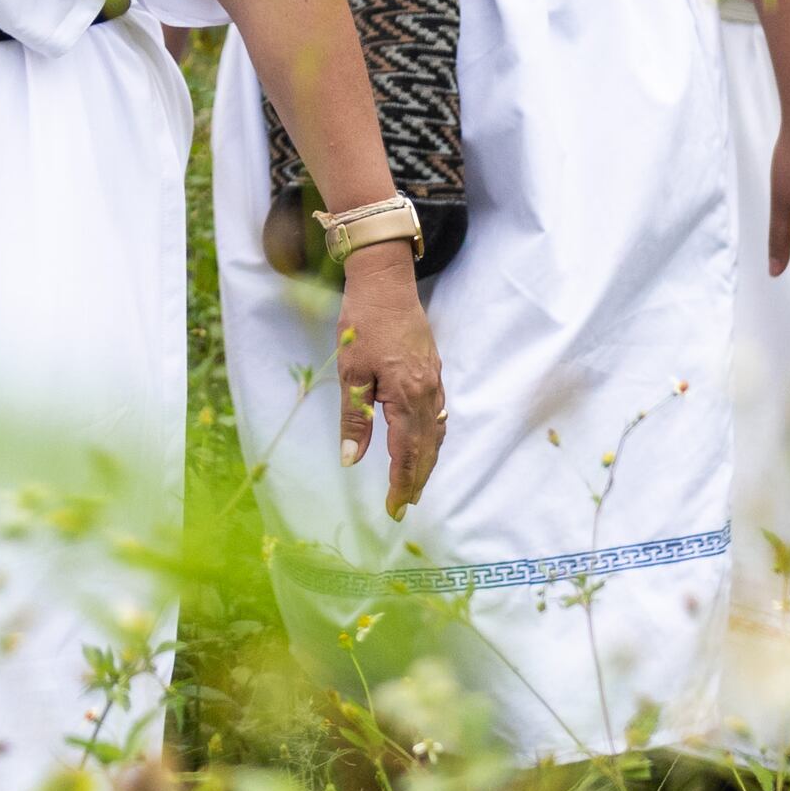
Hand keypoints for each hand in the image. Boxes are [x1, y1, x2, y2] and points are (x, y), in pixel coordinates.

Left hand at [332, 244, 444, 516]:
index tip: (394, 509)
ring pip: (436, 432)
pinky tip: (424, 444)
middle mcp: (428, 392)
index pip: (407, 452)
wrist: (386, 282)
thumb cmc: (363, 323)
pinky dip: (432, 438)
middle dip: (417, 480)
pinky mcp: (433, 371)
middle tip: (405, 506)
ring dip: (427, 461)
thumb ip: (354, 418)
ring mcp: (434, 381)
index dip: (401, 483)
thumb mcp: (351, 372)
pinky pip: (438, 415)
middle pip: (427, 448)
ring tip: (415, 485)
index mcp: (407, 395)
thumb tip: (351, 460)